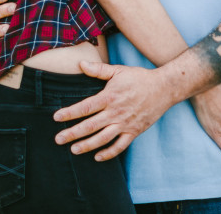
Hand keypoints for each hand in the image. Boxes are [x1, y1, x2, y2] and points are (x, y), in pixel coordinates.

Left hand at [53, 61, 176, 161]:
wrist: (164, 88)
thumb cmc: (139, 78)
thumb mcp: (118, 70)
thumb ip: (98, 69)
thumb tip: (81, 64)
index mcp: (110, 97)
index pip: (85, 107)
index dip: (70, 113)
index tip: (56, 117)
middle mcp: (116, 112)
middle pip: (91, 126)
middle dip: (73, 133)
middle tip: (58, 139)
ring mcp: (125, 124)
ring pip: (103, 138)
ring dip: (87, 145)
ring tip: (74, 150)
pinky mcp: (134, 131)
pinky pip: (120, 146)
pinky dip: (108, 153)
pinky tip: (97, 157)